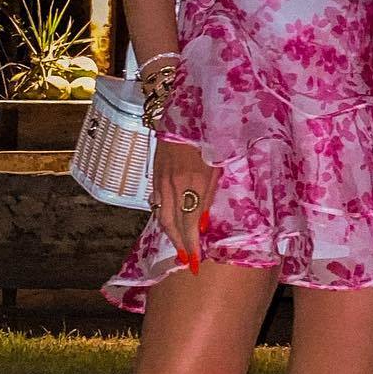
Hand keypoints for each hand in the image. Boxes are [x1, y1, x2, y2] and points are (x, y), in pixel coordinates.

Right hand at [150, 138, 219, 274]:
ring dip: (170, 233)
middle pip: (172, 223)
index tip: (194, 262)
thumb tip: (202, 224)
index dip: (191, 244)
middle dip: (179, 244)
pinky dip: (162, 216)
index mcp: (192, 182)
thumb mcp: (217, 165)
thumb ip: (210, 195)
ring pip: (161, 215)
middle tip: (186, 260)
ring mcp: (161, 180)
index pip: (189, 223)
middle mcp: (173, 184)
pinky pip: (156, 202)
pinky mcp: (155, 174)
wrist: (185, 111)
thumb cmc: (209, 136)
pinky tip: (169, 222)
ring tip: (179, 246)